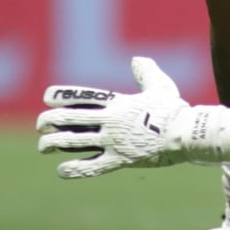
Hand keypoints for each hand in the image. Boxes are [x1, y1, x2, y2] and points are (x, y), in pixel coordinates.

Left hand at [36, 56, 192, 178]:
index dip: (62, 96)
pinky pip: (92, 166)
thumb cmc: (174, 110)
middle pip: (71, 119)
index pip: (83, 97)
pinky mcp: (120, 160)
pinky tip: (61, 170)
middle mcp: (111, 121)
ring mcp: (114, 141)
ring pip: (74, 142)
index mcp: (117, 103)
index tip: (47, 98)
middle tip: (41, 125)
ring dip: (54, 144)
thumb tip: (137, 59)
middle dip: (49, 121)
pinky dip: (75, 169)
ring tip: (43, 146)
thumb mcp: (161, 86)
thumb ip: (146, 73)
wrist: (188, 134)